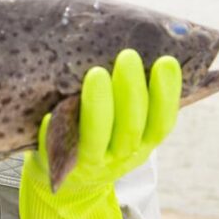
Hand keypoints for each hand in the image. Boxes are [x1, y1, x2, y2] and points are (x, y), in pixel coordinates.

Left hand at [19, 49, 180, 218]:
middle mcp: (122, 154)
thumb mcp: (129, 119)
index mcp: (144, 141)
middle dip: (130, 92)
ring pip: (97, 139)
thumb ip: (138, 92)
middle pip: (131, 128)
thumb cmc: (106, 131)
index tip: (166, 62)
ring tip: (96, 74)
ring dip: (98, 108)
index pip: (162, 122)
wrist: (73, 177)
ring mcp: (91, 163)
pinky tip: (52, 113)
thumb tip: (159, 40)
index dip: (166, 95)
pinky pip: (57, 150)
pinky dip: (55, 132)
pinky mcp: (59, 165)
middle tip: (128, 56)